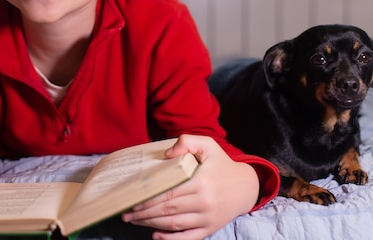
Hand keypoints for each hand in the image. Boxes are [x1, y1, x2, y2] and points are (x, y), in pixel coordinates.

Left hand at [122, 135, 258, 239]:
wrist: (246, 186)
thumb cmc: (222, 164)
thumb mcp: (208, 145)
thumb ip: (187, 142)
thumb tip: (167, 155)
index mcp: (201, 182)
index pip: (168, 192)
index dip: (148, 198)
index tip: (132, 198)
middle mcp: (204, 202)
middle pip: (167, 210)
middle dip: (144, 213)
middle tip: (127, 213)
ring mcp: (207, 218)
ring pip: (174, 225)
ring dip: (151, 224)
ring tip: (135, 221)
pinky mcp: (210, 229)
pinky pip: (187, 238)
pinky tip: (155, 236)